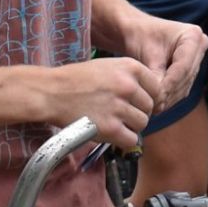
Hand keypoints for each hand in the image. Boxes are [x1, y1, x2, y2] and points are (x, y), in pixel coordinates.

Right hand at [42, 57, 160, 147]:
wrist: (51, 92)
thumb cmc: (76, 79)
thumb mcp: (108, 66)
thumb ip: (130, 77)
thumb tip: (146, 94)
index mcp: (130, 67)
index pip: (156, 87)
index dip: (148, 97)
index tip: (138, 103)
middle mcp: (128, 86)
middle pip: (150, 107)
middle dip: (138, 112)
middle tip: (123, 115)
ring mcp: (119, 107)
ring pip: (142, 123)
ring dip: (131, 126)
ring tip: (116, 123)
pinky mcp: (110, 128)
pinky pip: (132, 139)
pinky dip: (124, 140)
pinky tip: (113, 134)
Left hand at [115, 12, 207, 113]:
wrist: (136, 33)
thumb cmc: (139, 37)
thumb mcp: (147, 56)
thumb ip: (156, 77)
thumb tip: (160, 100)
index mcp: (192, 35)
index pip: (184, 66)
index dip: (170, 85)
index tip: (155, 98)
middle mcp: (199, 46)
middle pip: (186, 77)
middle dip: (168, 93)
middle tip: (152, 107)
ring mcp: (196, 59)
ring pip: (185, 85)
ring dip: (169, 98)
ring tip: (152, 108)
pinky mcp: (190, 71)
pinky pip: (182, 88)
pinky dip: (169, 97)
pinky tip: (156, 105)